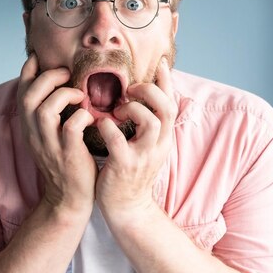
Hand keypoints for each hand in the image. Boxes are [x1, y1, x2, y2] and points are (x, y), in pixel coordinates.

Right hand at [17, 54, 96, 214]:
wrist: (69, 200)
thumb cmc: (66, 162)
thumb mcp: (51, 136)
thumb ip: (51, 113)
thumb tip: (60, 86)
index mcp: (30, 127)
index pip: (21, 92)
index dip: (28, 70)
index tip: (39, 56)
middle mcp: (35, 134)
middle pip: (29, 96)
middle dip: (47, 78)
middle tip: (66, 73)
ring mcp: (50, 146)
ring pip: (44, 110)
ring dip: (64, 95)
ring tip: (80, 94)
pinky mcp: (68, 155)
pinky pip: (70, 128)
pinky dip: (81, 116)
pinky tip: (91, 117)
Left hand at [95, 57, 176, 221]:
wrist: (128, 209)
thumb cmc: (131, 173)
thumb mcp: (146, 147)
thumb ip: (147, 124)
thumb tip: (141, 98)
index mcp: (163, 137)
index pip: (172, 103)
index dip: (167, 81)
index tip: (160, 63)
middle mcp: (158, 145)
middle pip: (167, 108)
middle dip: (151, 90)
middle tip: (131, 88)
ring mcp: (143, 156)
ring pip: (151, 121)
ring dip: (133, 109)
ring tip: (117, 110)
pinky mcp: (125, 166)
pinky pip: (118, 140)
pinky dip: (107, 127)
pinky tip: (99, 125)